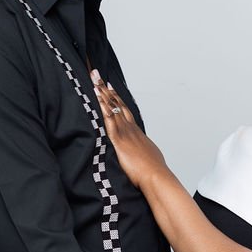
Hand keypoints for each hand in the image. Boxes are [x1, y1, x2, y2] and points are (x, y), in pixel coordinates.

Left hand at [91, 70, 167, 189]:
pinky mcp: (119, 141)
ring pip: (112, 108)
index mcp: (136, 133)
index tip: (109, 87)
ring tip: (94, 80)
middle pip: (116, 104)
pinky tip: (97, 98)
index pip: (123, 111)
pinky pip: (109, 120)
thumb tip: (143, 155)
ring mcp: (125, 133)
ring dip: (102, 94)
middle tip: (97, 74)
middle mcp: (131, 129)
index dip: (115, 98)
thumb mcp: (148, 158)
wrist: (156, 177)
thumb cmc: (153, 171)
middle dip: (105, 89)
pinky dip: (103, 108)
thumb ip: (143, 153)